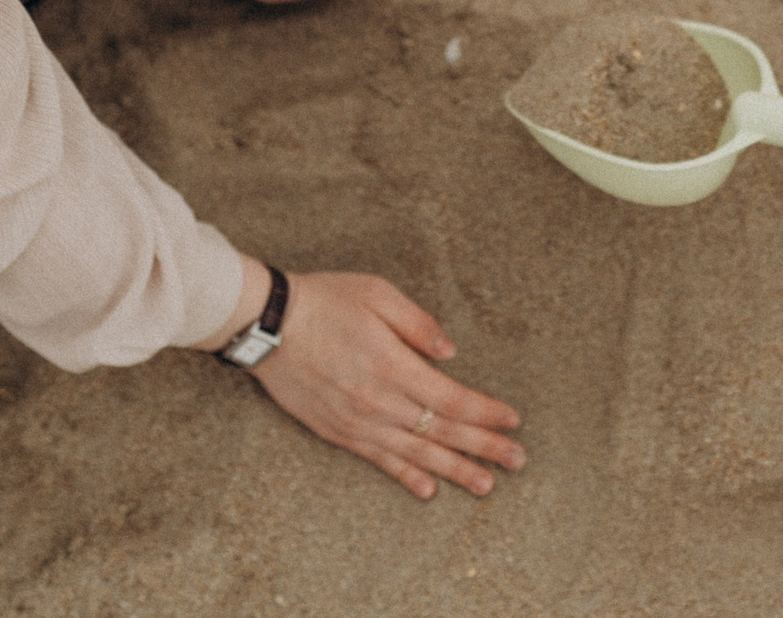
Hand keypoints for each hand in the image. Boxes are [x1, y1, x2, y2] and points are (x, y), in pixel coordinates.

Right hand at [211, 265, 523, 499]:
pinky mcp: (337, 431)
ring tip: (486, 485)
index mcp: (392, 364)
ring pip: (415, 454)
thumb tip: (450, 353)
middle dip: (483, 447)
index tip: (512, 420)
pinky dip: (406, 476)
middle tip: (517, 461)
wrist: (265, 325)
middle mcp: (378, 401)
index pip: (451, 398)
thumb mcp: (377, 292)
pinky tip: (428, 490)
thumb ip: (418, 324)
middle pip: (441, 431)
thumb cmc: (324, 300)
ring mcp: (357, 421)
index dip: (485, 412)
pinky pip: (379, 460)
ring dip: (454, 470)